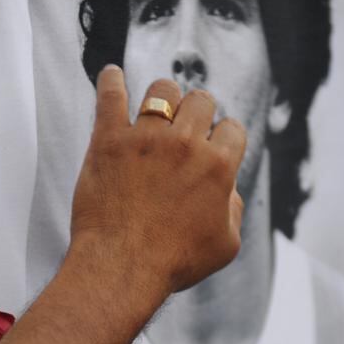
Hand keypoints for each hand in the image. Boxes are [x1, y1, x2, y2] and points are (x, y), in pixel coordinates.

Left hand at [67, 67, 246, 301]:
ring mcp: (145, 138)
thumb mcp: (225, 245)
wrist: (122, 268)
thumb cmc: (174, 262)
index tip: (212, 147)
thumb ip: (234, 209)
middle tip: (186, 129)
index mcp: (218, 167)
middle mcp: (185, 145)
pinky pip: (110, 95)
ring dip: (164, 97)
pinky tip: (111, 75)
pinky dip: (110, 81)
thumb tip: (228, 189)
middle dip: (197, 113)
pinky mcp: (109, 140)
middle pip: (201, 101)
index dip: (224, 138)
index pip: (233, 128)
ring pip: (163, 90)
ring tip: (156, 110)